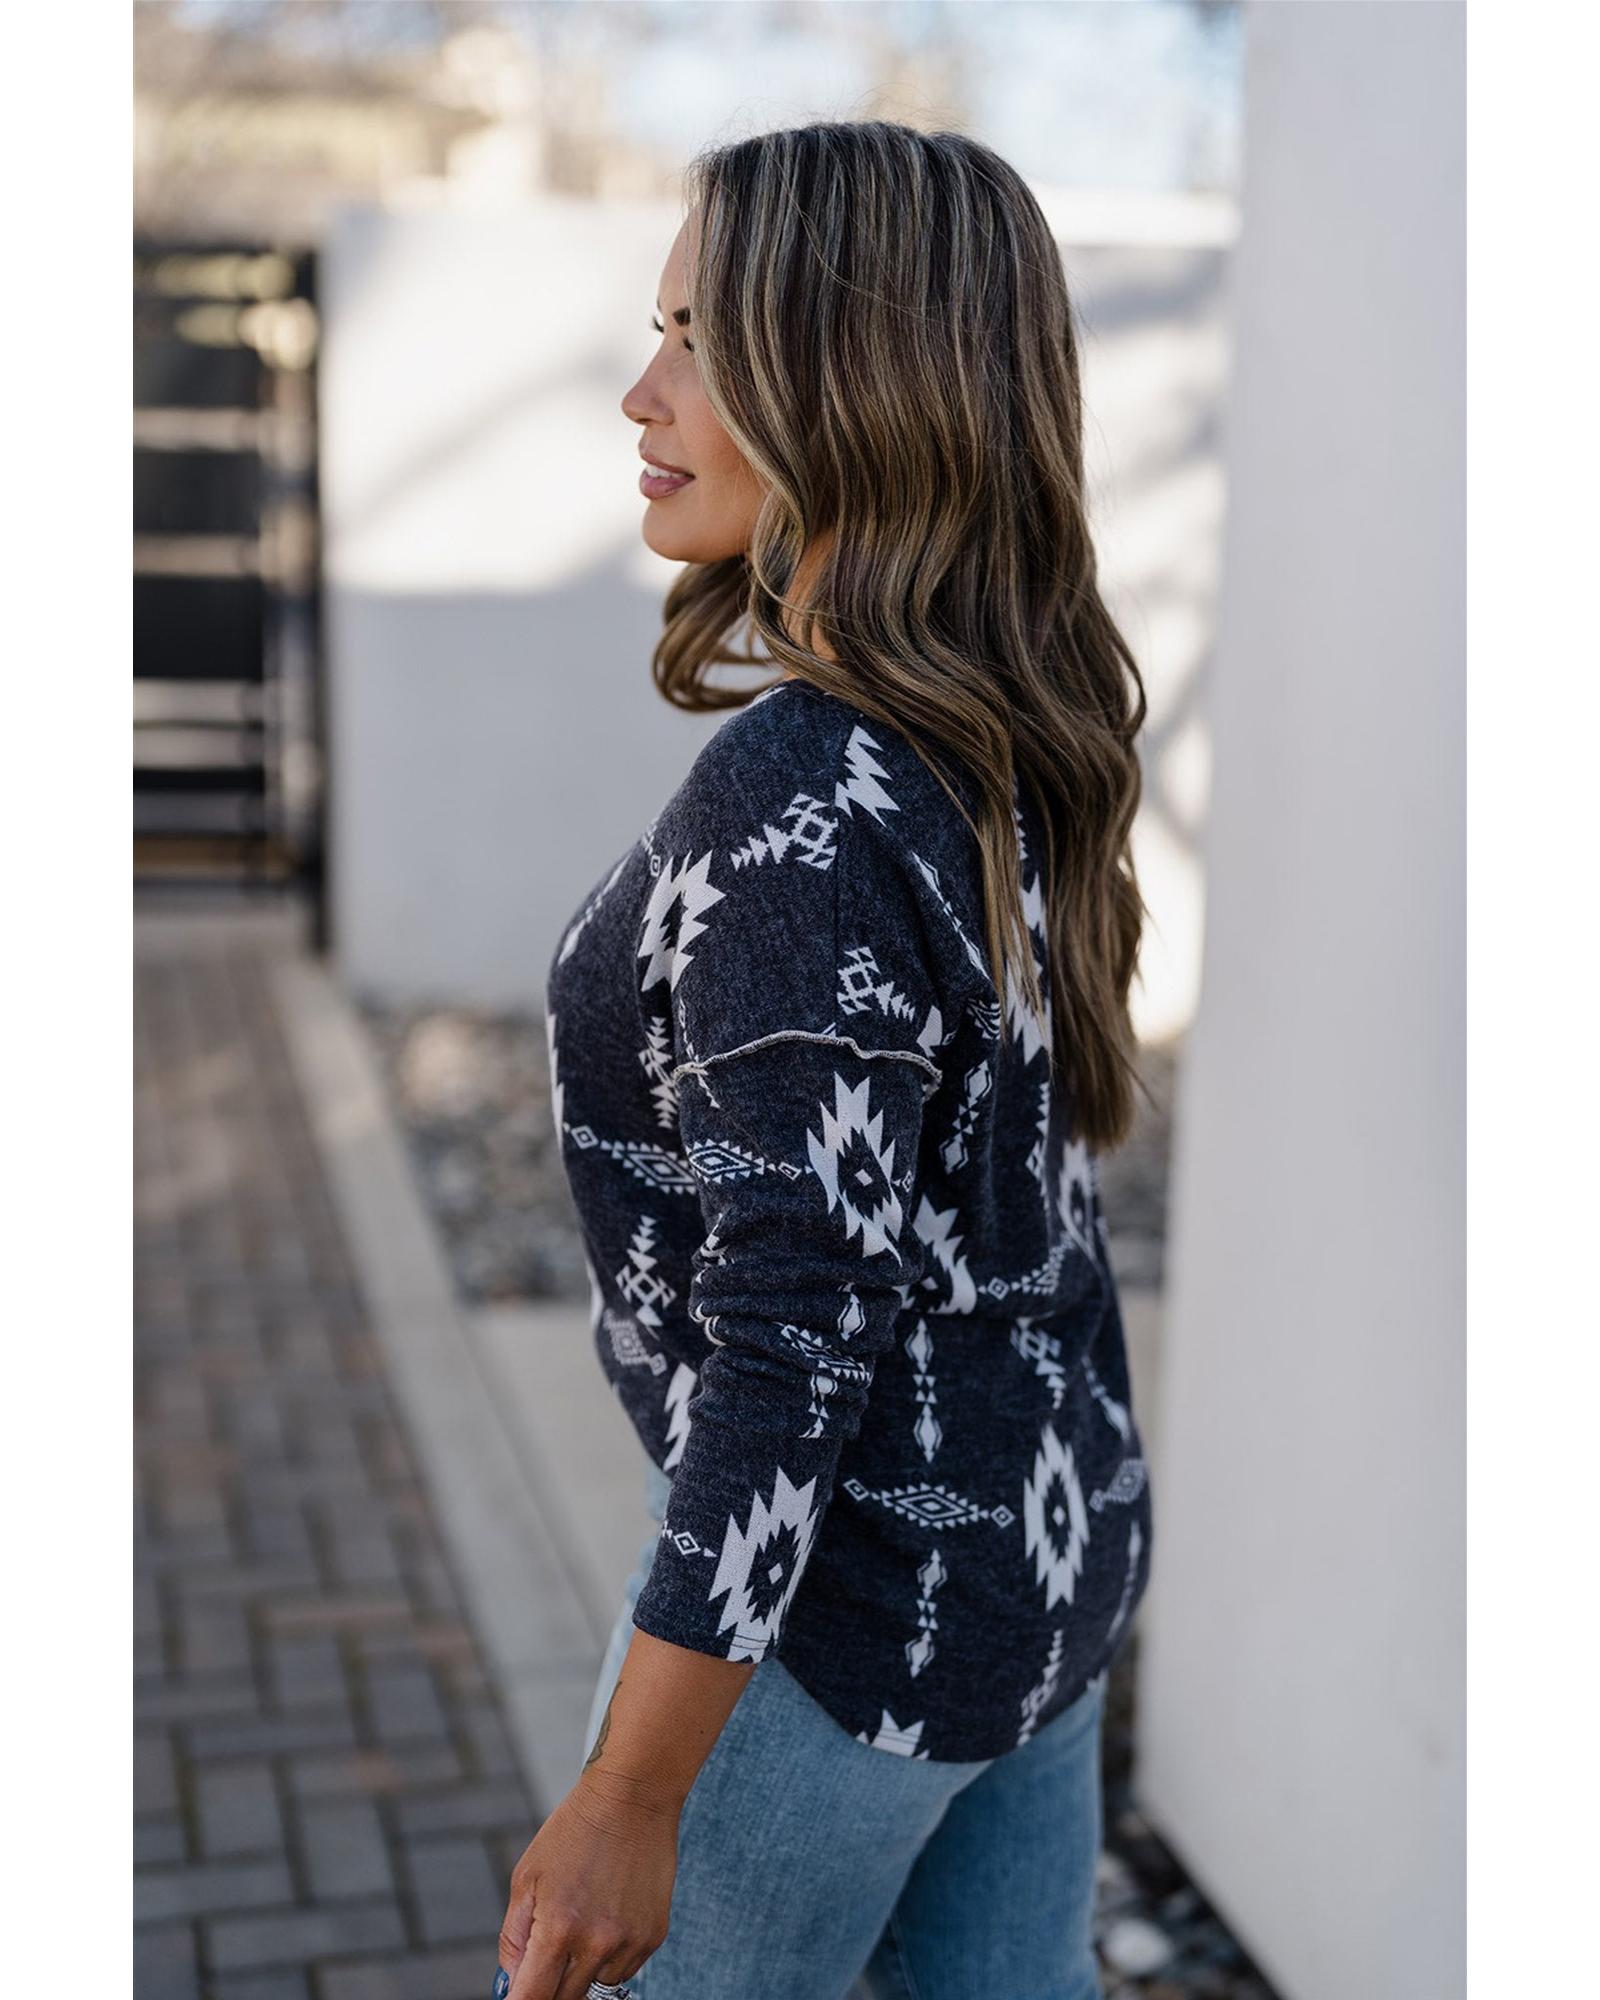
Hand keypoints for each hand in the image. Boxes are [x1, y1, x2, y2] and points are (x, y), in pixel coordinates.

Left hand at [497, 1764, 680, 1999]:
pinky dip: (608, 1959)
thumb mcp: (527, 1877)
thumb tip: (510, 1985)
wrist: (632, 1796)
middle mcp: (597, 1943)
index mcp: (558, 1928)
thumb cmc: (574, 1831)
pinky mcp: (654, 1937)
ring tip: (581, 1923)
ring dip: (580, 1973)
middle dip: (548, 1988)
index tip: (516, 1999)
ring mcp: (630, 1943)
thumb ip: (514, 1938)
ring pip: (595, 1989)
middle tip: (545, 1957)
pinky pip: (623, 1971)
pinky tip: (605, 1918)